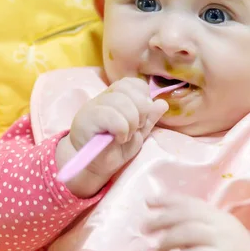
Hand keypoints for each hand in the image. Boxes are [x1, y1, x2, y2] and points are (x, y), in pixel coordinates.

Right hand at [57, 77, 167, 196]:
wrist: (96, 167)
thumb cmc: (115, 149)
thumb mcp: (138, 132)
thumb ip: (149, 118)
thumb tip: (163, 103)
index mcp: (116, 96)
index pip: (133, 83)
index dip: (143, 97)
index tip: (143, 116)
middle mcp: (103, 97)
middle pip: (126, 88)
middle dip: (140, 109)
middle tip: (137, 127)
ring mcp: (92, 106)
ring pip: (120, 101)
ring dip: (131, 122)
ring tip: (126, 136)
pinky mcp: (86, 119)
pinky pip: (112, 116)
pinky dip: (122, 129)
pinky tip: (118, 139)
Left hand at [146, 195, 249, 250]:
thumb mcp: (216, 231)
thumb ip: (195, 224)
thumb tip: (163, 222)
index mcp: (215, 214)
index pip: (188, 202)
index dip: (166, 199)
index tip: (147, 202)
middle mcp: (219, 223)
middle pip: (185, 214)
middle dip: (161, 219)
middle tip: (145, 228)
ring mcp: (222, 241)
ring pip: (189, 232)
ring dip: (167, 240)